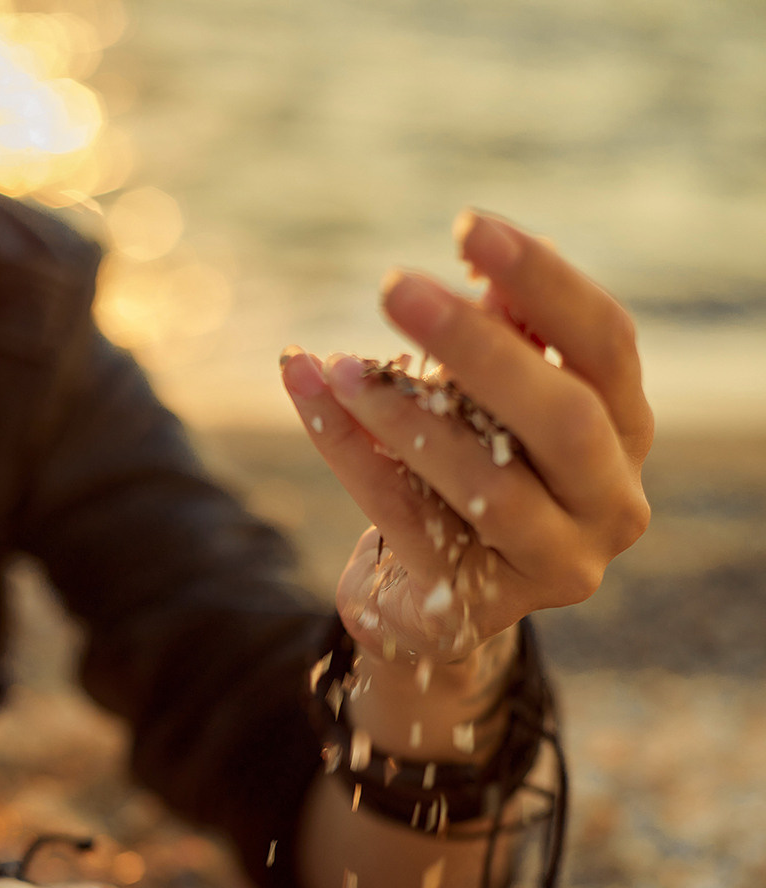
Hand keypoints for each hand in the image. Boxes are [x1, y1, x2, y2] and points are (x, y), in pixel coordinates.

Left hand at [281, 209, 652, 664]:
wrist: (437, 598)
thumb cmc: (473, 471)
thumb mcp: (490, 400)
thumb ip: (499, 339)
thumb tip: (484, 264)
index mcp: (626, 432)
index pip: (607, 343)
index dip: (546, 282)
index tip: (469, 227)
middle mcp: (612, 505)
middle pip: (565, 419)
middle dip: (478, 347)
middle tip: (394, 287)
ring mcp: (557, 567)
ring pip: (491, 486)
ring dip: (407, 414)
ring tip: (341, 365)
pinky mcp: (484, 609)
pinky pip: (411, 523)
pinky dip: (356, 457)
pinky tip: (313, 398)